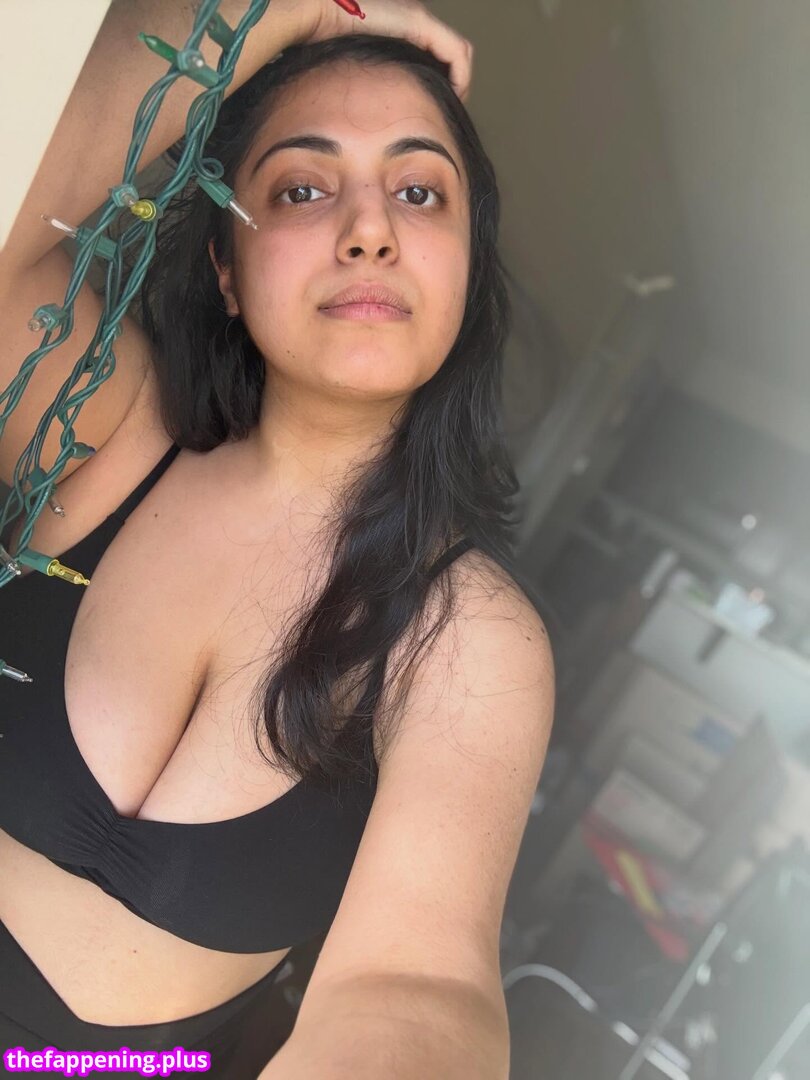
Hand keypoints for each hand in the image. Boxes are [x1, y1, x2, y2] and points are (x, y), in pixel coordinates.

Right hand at [273, 0, 473, 101]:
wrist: (315, 15)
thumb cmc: (324, 43)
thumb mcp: (359, 68)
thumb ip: (376, 79)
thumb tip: (378, 109)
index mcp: (402, 26)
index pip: (438, 53)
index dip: (443, 80)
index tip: (437, 106)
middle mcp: (414, 17)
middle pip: (451, 53)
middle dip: (455, 83)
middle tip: (448, 109)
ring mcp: (418, 17)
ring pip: (459, 53)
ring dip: (461, 81)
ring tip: (452, 104)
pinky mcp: (419, 22)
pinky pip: (456, 52)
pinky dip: (460, 75)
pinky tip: (453, 94)